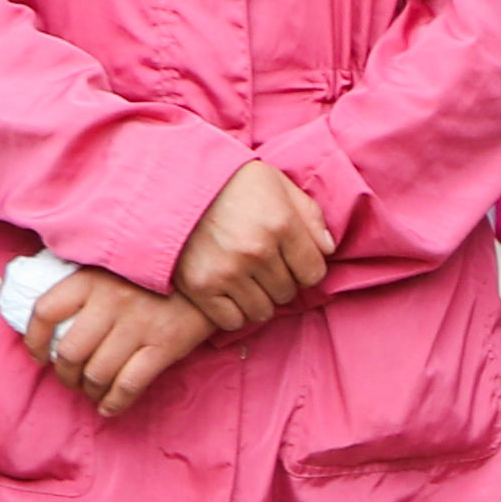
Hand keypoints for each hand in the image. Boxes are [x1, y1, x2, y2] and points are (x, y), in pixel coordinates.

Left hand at [22, 264, 212, 418]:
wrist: (207, 273)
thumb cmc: (155, 271)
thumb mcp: (114, 263)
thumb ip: (83, 279)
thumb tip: (50, 307)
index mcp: (91, 279)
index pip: (46, 311)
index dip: (33, 339)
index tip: (37, 354)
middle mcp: (110, 302)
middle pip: (69, 352)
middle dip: (64, 374)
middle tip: (69, 378)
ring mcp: (137, 326)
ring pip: (97, 373)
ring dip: (88, 390)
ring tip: (91, 391)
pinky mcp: (163, 346)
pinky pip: (129, 384)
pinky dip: (114, 402)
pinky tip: (109, 408)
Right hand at [175, 158, 335, 334]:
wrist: (172, 183)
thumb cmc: (229, 180)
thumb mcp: (277, 183)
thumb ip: (309, 215)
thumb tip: (328, 249)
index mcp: (281, 224)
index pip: (313, 273)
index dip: (305, 268)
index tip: (290, 260)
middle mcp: (258, 252)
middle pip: (287, 293)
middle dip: (279, 281)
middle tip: (261, 265)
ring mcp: (229, 272)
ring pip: (262, 311)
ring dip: (257, 299)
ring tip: (244, 278)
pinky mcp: (201, 287)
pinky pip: (231, 321)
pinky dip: (232, 311)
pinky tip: (226, 292)